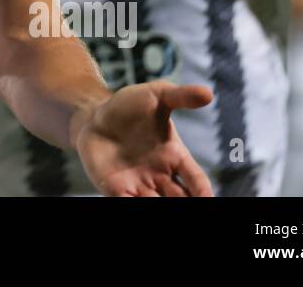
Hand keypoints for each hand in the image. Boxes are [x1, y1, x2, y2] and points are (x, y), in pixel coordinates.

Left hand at [73, 80, 214, 196]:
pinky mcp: (117, 190)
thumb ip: (180, 96)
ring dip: (162, 208)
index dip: (204, 192)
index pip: (197, 181)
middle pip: (181, 199)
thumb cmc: (129, 106)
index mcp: (174, 156)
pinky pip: (129, 205)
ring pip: (157, 205)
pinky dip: (135, 209)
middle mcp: (160, 175)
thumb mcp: (156, 95)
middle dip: (187, 206)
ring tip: (162, 206)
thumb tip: (208, 93)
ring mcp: (140, 185)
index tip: (208, 198)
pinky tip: (137, 204)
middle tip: (190, 207)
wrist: (93, 117)